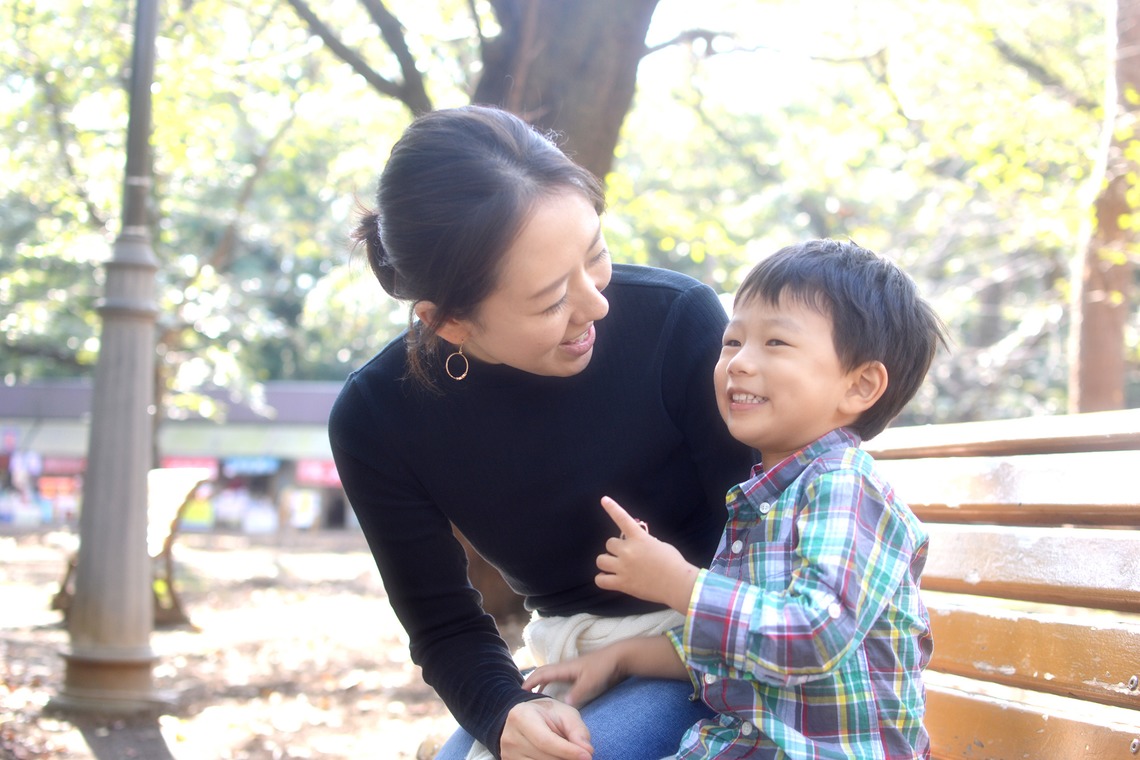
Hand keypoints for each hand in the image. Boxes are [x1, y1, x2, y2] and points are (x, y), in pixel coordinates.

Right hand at [500, 698, 592, 759]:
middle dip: (567, 758)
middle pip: (545, 757)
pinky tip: (555, 757)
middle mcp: (510, 737)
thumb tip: (587, 752)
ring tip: (564, 753)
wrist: (525, 717)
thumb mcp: (565, 714)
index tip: (587, 756)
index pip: (545, 741)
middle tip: (578, 753)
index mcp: (521, 717)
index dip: (567, 751)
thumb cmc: (548, 714)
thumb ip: (577, 731)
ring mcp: (508, 754)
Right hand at [521, 646, 624, 707]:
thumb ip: (578, 692)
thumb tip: (563, 704)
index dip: (529, 681)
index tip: (518, 691)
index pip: (541, 673)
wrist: (619, 657)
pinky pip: (559, 680)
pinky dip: (552, 686)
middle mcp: (565, 668)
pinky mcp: (579, 676)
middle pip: (543, 673)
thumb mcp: (591, 682)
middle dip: (531, 682)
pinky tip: (554, 697)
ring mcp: (572, 672)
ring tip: (533, 698)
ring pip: (551, 676)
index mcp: (565, 668)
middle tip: (522, 695)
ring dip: (541, 684)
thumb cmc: (604, 667)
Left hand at [595, 496, 698, 611]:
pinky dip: (602, 579)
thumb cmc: (673, 562)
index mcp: (639, 538)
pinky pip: (600, 580)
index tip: (604, 500)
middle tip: (626, 555)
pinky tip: (608, 578)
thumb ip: (644, 542)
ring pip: (601, 560)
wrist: (677, 583)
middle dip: (616, 548)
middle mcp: (628, 551)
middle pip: (609, 543)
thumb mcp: (659, 545)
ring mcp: (623, 568)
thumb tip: (636, 545)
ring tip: (614, 566)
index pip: (622, 519)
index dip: (612, 508)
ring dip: (607, 561)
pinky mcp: (622, 584)